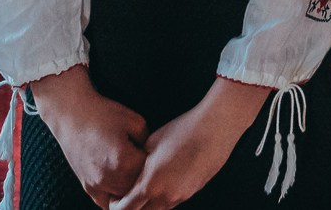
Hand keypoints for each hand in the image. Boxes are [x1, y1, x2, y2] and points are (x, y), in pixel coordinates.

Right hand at [28, 67, 146, 206]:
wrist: (72, 114)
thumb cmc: (104, 114)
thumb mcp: (136, 122)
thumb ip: (149, 142)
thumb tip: (154, 156)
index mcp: (125, 162)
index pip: (151, 174)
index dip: (157, 165)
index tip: (159, 157)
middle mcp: (110, 178)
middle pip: (138, 189)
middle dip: (145, 179)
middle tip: (148, 166)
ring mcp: (96, 184)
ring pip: (123, 198)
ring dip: (131, 189)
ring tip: (136, 174)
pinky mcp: (87, 186)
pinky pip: (105, 202)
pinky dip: (116, 198)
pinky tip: (122, 187)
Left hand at [111, 78, 269, 209]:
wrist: (215, 129)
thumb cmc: (183, 131)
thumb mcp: (151, 143)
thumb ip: (138, 164)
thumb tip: (132, 171)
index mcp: (150, 184)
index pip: (125, 209)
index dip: (116, 205)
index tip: (116, 197)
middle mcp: (164, 196)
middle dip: (133, 207)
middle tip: (129, 195)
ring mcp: (180, 196)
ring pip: (158, 209)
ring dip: (149, 203)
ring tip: (150, 184)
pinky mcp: (192, 192)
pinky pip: (172, 202)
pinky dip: (164, 196)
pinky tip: (167, 178)